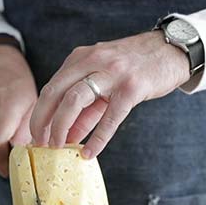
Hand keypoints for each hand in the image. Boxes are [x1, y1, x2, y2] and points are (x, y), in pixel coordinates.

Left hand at [29, 31, 189, 158]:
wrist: (171, 51)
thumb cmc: (134, 68)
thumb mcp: (104, 81)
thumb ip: (85, 108)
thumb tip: (67, 136)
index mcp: (81, 58)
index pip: (51, 87)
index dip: (39, 113)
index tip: (34, 134)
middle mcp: (93, 61)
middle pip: (55, 92)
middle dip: (42, 120)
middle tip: (39, 143)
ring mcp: (112, 74)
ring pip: (75, 100)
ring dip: (61, 126)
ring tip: (57, 147)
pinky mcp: (132, 88)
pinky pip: (110, 118)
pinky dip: (97, 138)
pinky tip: (89, 153)